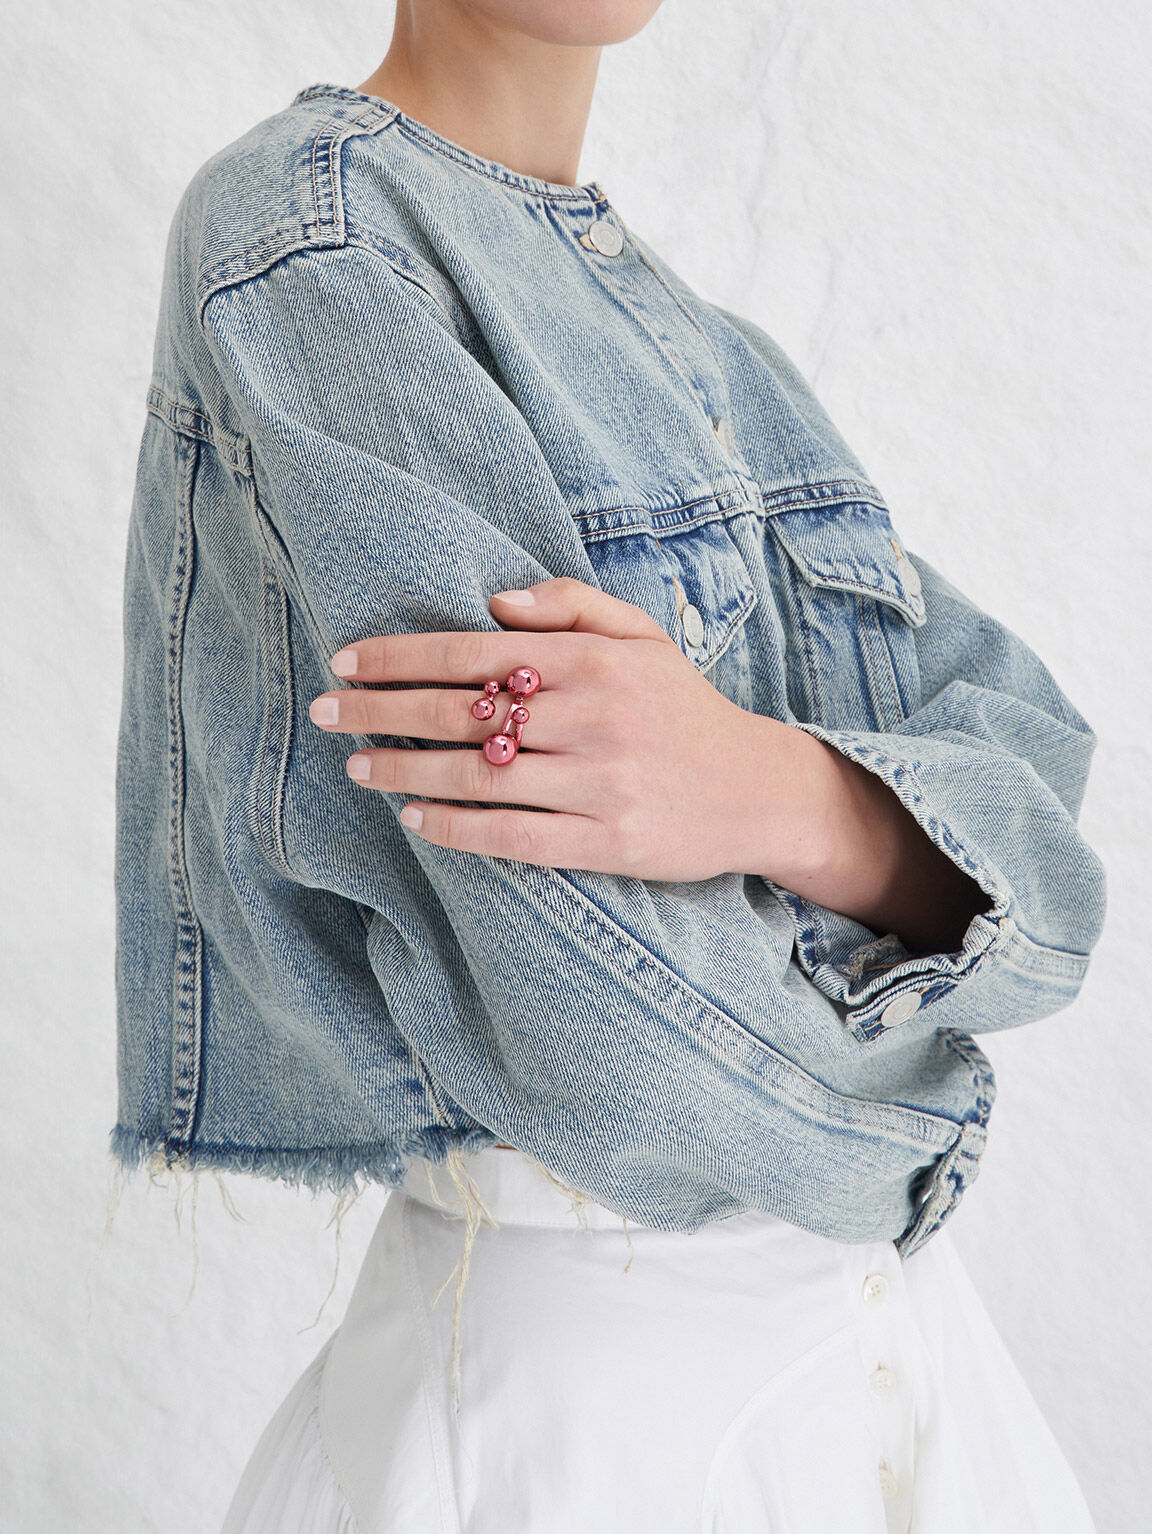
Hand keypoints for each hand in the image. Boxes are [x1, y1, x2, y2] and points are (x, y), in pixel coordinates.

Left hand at [307, 575, 808, 881]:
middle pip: (463, 712)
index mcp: (595, 662)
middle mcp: (594, 718)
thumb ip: (572, 606)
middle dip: (382, 710)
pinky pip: (513, 837)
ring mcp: (601, 783)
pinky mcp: (608, 842)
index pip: (474, 652)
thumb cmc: (685, 710)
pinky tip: (414, 820)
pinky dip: (456, 829)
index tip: (345, 661)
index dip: (400, 656)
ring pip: (479, 776)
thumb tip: (493, 601)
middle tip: (325, 712)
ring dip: (406, 772)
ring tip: (357, 768)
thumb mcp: (642, 638)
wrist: (758, 791)